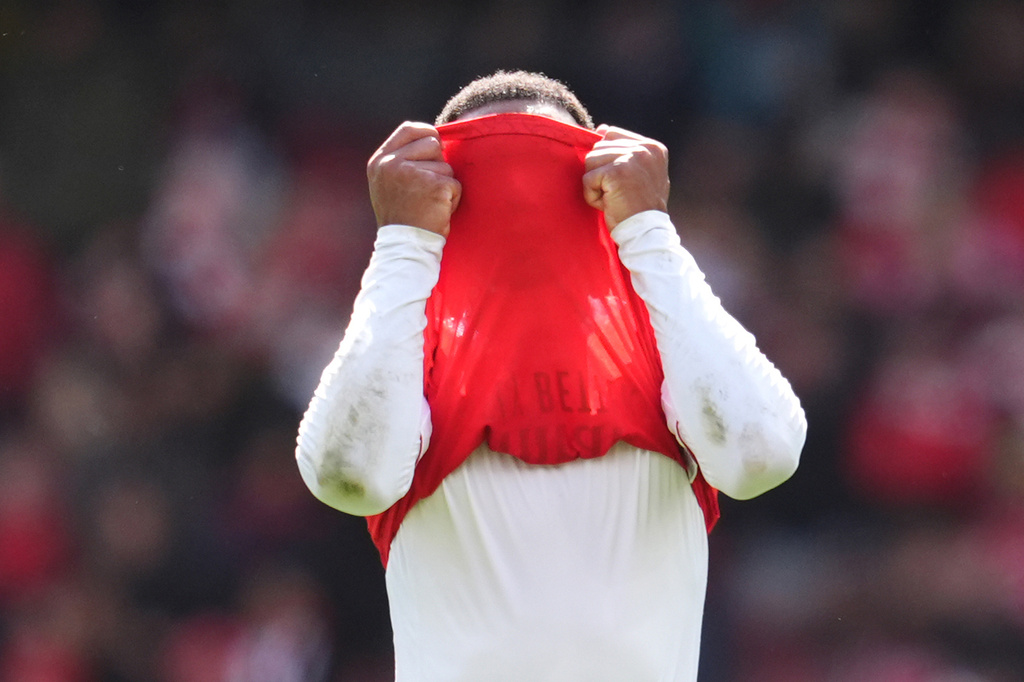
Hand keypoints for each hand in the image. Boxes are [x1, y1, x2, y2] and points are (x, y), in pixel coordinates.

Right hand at [367, 122, 460, 236]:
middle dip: (438, 163)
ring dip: (445, 185)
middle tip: (428, 188)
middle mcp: (393, 164)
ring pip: (446, 166)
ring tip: (429, 204)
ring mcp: (413, 173)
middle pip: (432, 143)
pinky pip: (455, 184)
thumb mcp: (388, 183)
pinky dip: (452, 199)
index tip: (436, 145)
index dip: (426, 133)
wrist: (404, 246)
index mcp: (380, 161)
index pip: (408, 129)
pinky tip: (438, 212)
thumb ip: (402, 160)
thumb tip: (433, 141)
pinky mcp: (434, 185)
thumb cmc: (401, 217)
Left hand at [582, 125, 668, 229]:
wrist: (646, 232)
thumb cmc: (639, 207)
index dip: (607, 157)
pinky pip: (587, 178)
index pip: (612, 135)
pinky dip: (592, 196)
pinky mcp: (616, 172)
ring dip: (596, 184)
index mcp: (653, 147)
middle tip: (619, 193)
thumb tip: (601, 128)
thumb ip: (624, 151)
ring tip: (614, 197)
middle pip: (599, 146)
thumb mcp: (639, 174)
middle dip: (601, 173)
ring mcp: (632, 158)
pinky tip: (609, 204)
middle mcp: (645, 148)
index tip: (620, 180)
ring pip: (591, 160)